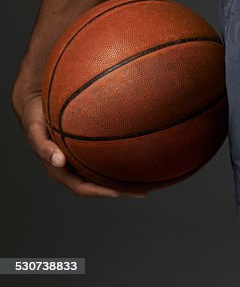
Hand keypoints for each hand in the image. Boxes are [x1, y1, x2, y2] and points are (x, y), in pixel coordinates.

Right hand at [12, 88, 147, 198]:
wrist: (34, 105)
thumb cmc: (36, 119)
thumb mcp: (36, 132)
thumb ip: (44, 147)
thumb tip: (58, 160)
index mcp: (60, 170)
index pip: (83, 188)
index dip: (100, 192)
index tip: (118, 193)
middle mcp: (71, 168)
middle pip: (98, 184)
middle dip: (119, 189)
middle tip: (143, 191)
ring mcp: (78, 159)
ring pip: (102, 172)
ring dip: (121, 177)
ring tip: (145, 177)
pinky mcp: (84, 149)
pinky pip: (102, 158)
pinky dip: (117, 159)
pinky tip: (134, 154)